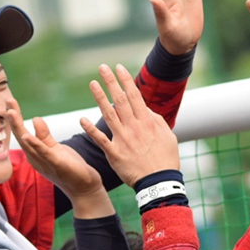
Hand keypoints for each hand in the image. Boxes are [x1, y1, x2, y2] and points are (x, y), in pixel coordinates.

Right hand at [8, 99, 112, 217]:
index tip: (9, 101)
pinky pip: (43, 152)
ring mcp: (44, 163)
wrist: (84, 189)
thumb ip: (44, 135)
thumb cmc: (70, 168)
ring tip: (11, 112)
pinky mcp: (56, 164)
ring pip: (28, 143)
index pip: (22, 133)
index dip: (15, 118)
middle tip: (7, 102)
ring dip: (19, 127)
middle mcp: (35, 159)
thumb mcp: (55, 149)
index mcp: (35, 154)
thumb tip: (36, 118)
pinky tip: (27, 135)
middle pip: (21, 136)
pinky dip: (34, 143)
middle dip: (13, 120)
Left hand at [80, 63, 179, 187]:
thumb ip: (156, 120)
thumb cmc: (165, 160)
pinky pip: (100, 139)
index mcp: (147, 122)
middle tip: (102, 67)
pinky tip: (81, 119)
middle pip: (120, 100)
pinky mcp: (114, 153)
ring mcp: (123, 139)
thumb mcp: (168, 137)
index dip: (126, 80)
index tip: (118, 67)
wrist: (158, 183)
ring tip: (92, 83)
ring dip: (99, 98)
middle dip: (111, 82)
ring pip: (108, 114)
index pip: (134, 96)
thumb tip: (145, 108)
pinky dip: (90, 129)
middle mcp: (134, 127)